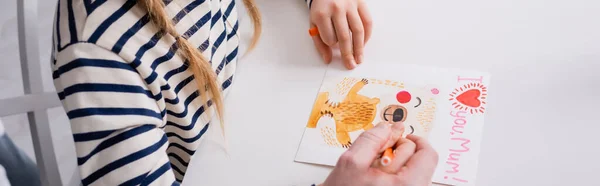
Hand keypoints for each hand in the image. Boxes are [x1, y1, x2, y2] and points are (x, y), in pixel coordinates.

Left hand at [310, 0, 372, 69]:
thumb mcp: (314, 22)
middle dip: (348, 54)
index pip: (329, 37)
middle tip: (351, 65)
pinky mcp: (361, 2)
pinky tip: (363, 43)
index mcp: (322, 13)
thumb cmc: (321, 7)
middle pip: (344, 37)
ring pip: (358, 30)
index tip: (332, 43)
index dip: (331, 43)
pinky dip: (367, 34)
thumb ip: (319, 42)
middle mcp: (337, 9)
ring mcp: (350, 5)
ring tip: (359, 58)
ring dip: (360, 48)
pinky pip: (367, 21)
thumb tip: (328, 60)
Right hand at [321, 122, 438, 185]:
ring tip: (375, 170)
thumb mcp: (352, 162)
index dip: (412, 139)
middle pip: (419, 160)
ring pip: (414, 172)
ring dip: (396, 164)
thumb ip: (372, 140)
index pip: (427, 154)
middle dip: (398, 151)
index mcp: (407, 185)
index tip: (398, 135)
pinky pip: (407, 181)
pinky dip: (394, 175)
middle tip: (377, 156)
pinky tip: (378, 178)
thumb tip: (388, 126)